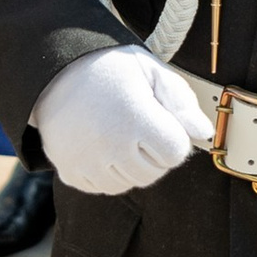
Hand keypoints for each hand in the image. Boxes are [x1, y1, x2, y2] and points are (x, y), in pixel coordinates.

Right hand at [33, 45, 212, 193]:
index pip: (175, 153)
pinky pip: (103, 188)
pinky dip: (107, 173)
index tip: (160, 118)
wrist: (52, 70)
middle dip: (154, 152)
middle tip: (139, 123)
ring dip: (132, 164)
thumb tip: (203, 133)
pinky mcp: (69, 172)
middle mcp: (109, 146)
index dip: (174, 136)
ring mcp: (87, 162)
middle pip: (154, 173)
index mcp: (134, 118)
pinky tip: (102, 146)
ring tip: (120, 133)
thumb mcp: (149, 70)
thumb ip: (180, 101)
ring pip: (130, 184)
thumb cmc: (107, 68)